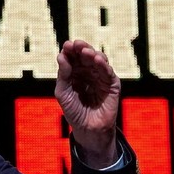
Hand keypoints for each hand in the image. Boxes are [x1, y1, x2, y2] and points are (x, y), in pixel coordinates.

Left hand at [55, 39, 120, 167]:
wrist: (87, 129)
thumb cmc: (73, 111)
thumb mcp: (63, 92)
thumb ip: (63, 75)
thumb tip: (61, 56)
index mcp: (76, 73)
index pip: (74, 57)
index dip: (71, 50)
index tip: (67, 45)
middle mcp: (89, 72)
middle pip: (86, 55)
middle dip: (81, 48)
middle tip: (76, 44)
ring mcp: (101, 77)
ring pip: (98, 60)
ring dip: (92, 53)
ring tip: (85, 51)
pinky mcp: (112, 84)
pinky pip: (108, 71)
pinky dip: (103, 64)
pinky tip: (97, 60)